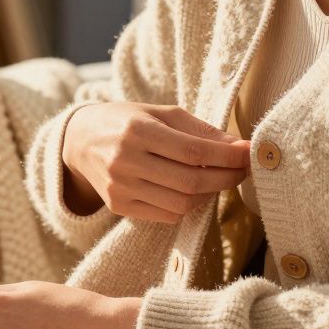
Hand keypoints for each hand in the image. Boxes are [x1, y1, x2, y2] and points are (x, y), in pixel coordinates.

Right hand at [62, 102, 251, 223]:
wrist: (80, 141)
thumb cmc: (126, 121)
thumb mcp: (160, 113)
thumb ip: (198, 129)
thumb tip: (237, 147)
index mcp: (137, 131)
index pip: (193, 151)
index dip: (227, 156)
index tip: (249, 154)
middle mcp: (125, 161)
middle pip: (190, 181)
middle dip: (226, 178)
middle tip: (242, 170)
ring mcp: (120, 188)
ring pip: (181, 204)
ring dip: (210, 194)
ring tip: (219, 179)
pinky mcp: (118, 206)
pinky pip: (166, 215)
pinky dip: (188, 206)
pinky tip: (194, 191)